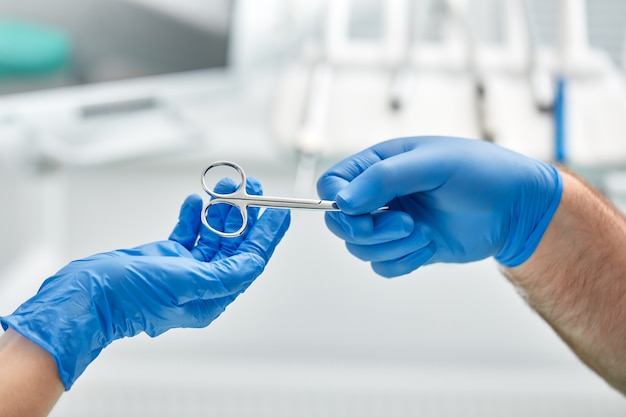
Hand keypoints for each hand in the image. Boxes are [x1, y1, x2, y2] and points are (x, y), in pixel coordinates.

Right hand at [1, 178, 289, 389]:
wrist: (88, 294)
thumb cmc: (129, 298)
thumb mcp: (184, 284)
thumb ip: (223, 275)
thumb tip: (254, 264)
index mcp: (211, 298)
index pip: (250, 261)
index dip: (267, 236)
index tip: (280, 213)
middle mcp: (201, 285)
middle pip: (234, 245)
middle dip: (246, 215)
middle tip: (254, 188)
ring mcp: (184, 270)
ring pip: (213, 235)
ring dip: (221, 211)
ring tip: (227, 188)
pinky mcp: (167, 257)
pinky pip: (190, 232)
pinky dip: (195, 217)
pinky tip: (197, 203)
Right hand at [317, 136, 561, 276]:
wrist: (516, 207)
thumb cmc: (479, 172)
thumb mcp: (431, 165)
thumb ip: (383, 179)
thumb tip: (341, 201)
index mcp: (379, 165)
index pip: (333, 184)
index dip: (336, 201)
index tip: (358, 210)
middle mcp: (380, 195)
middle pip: (341, 223)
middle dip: (367, 230)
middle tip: (402, 224)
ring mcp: (392, 223)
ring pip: (361, 248)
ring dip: (390, 246)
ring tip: (423, 232)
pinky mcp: (407, 247)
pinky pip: (383, 266)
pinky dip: (403, 261)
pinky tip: (429, 246)